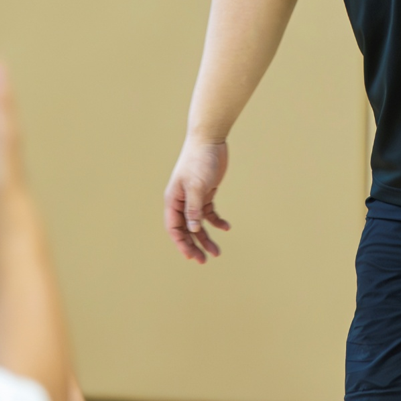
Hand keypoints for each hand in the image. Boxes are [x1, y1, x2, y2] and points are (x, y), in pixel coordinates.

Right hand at [162, 135, 230, 262]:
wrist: (210, 139)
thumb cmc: (199, 160)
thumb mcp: (197, 186)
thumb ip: (194, 209)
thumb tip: (193, 230)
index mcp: (173, 200)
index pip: (174, 228)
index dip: (182, 244)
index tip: (193, 257)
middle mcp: (181, 201)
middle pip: (186, 229)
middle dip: (194, 245)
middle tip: (205, 260)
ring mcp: (193, 197)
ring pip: (198, 224)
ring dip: (206, 237)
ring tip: (217, 252)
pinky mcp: (206, 192)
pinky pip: (209, 212)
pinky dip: (216, 221)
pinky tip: (226, 227)